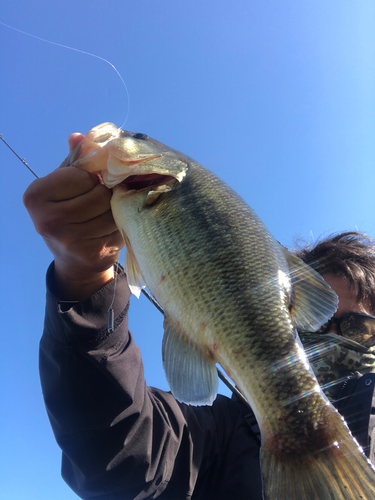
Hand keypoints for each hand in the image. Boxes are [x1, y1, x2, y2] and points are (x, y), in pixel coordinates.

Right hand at [23, 133, 124, 299]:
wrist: (75, 261)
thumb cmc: (70, 214)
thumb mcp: (65, 186)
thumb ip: (74, 161)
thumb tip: (79, 136)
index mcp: (36, 196)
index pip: (80, 174)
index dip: (90, 178)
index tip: (86, 187)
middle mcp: (47, 219)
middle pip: (98, 193)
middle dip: (105, 194)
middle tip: (100, 202)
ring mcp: (68, 239)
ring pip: (111, 210)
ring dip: (115, 210)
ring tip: (105, 216)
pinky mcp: (90, 253)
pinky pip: (118, 227)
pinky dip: (120, 226)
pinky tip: (109, 230)